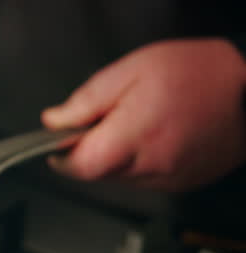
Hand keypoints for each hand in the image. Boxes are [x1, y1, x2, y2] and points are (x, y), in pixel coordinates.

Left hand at [42, 38, 245, 191]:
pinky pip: (145, 178)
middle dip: (91, 149)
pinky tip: (156, 135)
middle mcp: (152, 164)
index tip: (57, 142)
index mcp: (135, 134)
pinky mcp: (183, 183)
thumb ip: (87, 100)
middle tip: (106, 119)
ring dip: (116, 156)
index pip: (80, 166)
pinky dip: (140, 161)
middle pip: (98, 172)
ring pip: (120, 176)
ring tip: (139, 121)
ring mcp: (169, 178)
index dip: (62, 156)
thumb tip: (54, 121)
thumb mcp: (132, 70)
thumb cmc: (198, 73)